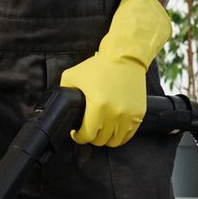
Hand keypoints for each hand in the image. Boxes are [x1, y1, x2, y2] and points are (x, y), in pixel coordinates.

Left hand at [59, 0, 172, 146]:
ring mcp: (129, 115)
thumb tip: (58, 105)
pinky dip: (119, 135)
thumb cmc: (100, 66)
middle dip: (91, 136)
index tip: (77, 132)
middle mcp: (115, 113)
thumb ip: (63, 92)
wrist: (126, 57)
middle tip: (88, 128)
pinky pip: (128, 135)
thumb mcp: (73, 76)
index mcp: (98, 107)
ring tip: (100, 129)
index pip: (86, 136)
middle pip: (100, 140)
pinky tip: (113, 128)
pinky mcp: (139, 114)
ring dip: (105, 138)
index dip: (78, 136)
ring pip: (115, 141)